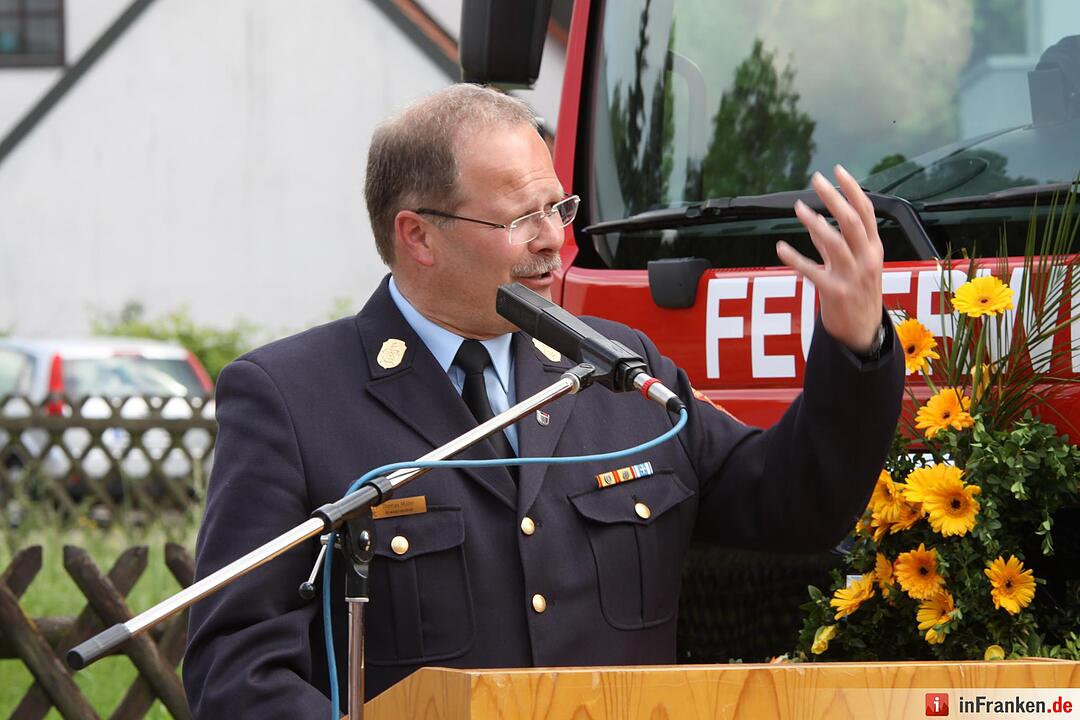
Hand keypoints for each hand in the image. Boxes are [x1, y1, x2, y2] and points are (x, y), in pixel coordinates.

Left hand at [776, 165, 883, 352]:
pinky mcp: (834, 293)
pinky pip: (812, 271)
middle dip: (834, 197)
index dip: (852, 189)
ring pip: (835, 243)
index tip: (837, 170)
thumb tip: (814, 218)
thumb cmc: (856, 293)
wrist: (862, 332)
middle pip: (852, 221)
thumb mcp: (852, 264)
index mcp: (873, 248)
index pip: (866, 212)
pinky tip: (780, 248)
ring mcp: (852, 276)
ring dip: (815, 223)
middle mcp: (867, 259)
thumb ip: (833, 242)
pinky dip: (795, 258)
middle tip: (816, 179)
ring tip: (799, 208)